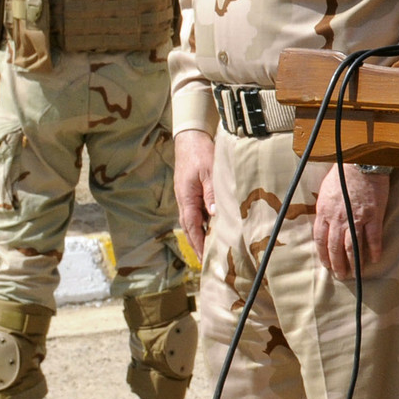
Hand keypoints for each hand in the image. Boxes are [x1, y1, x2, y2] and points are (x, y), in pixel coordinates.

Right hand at [174, 129, 216, 254]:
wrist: (190, 139)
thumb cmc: (200, 154)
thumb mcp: (209, 172)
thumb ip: (211, 193)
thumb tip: (214, 214)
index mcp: (186, 198)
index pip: (192, 226)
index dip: (198, 243)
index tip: (204, 258)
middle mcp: (185, 200)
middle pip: (190, 227)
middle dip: (198, 244)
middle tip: (209, 260)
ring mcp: (187, 196)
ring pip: (194, 220)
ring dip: (201, 234)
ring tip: (213, 248)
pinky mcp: (192, 192)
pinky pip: (197, 211)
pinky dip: (204, 222)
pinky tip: (214, 227)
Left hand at [314, 165, 389, 279]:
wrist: (362, 162)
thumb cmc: (343, 173)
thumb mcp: (326, 191)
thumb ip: (324, 209)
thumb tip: (324, 221)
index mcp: (325, 212)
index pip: (321, 240)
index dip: (324, 255)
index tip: (327, 265)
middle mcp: (338, 219)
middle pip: (335, 248)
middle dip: (338, 264)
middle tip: (341, 275)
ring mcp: (356, 218)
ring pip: (352, 247)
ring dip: (354, 262)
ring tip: (356, 273)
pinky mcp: (373, 215)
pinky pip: (373, 237)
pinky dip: (374, 250)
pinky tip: (375, 259)